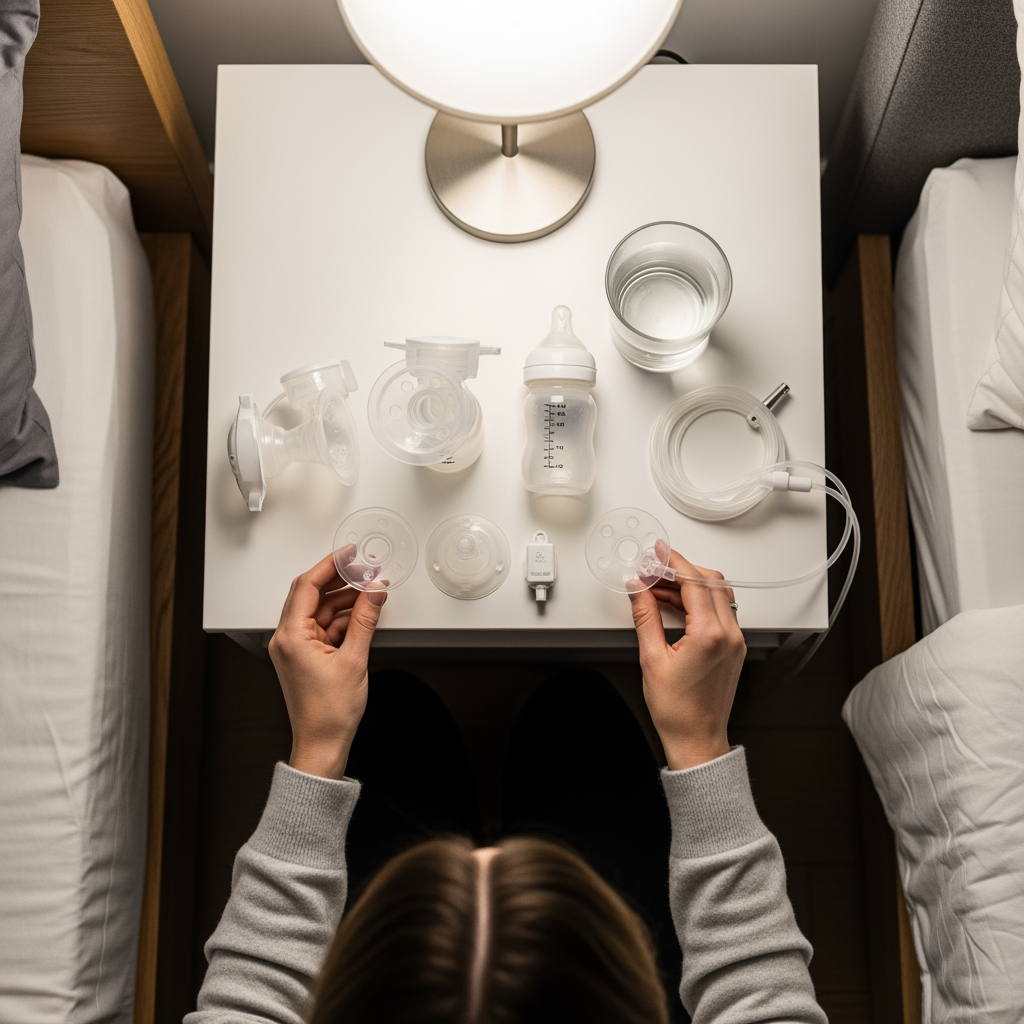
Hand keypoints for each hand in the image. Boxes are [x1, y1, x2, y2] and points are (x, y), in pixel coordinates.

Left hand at [267, 552, 386, 779]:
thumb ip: (365, 620)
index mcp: (290, 636)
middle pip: (310, 594)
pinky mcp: (305, 656)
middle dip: (339, 580)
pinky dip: (342, 619)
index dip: (330, 565)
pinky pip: (323, 627)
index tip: (350, 555)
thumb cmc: (329, 713)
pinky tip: (362, 615)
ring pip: (319, 610)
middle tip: (364, 571)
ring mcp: (295, 647)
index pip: (307, 586)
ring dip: (343, 600)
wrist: (323, 744)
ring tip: (370, 593)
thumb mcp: (354, 659)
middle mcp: (286, 638)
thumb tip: (375, 593)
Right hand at [629, 543, 745, 769]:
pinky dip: (698, 601)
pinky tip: (674, 604)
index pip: (694, 582)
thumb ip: (645, 616)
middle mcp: (729, 634)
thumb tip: (637, 589)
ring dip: (689, 585)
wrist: (696, 740)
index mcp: (710, 635)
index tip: (658, 552)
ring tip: (658, 587)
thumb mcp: (651, 658)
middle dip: (681, 570)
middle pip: (710, 582)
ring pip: (718, 594)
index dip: (674, 562)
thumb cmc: (677, 710)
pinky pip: (720, 611)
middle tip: (653, 569)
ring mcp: (735, 640)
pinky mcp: (734, 647)